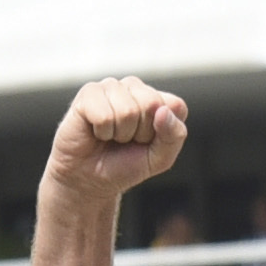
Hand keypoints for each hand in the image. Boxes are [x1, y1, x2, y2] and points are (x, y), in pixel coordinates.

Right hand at [48, 75, 188, 198]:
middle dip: (140, 132)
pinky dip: (102, 132)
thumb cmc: (124, 165)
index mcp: (158, 99)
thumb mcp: (160, 158)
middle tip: (126, 140)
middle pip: (151, 104)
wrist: (89, 178)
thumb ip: (174, 135)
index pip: (176, 106)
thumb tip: (163, 111)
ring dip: (120, 133)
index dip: (164, 133)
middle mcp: (135, 88)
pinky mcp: (88, 92)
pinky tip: (97, 131)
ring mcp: (111, 87)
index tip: (148, 142)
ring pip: (127, 110)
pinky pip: (104, 115)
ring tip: (111, 136)